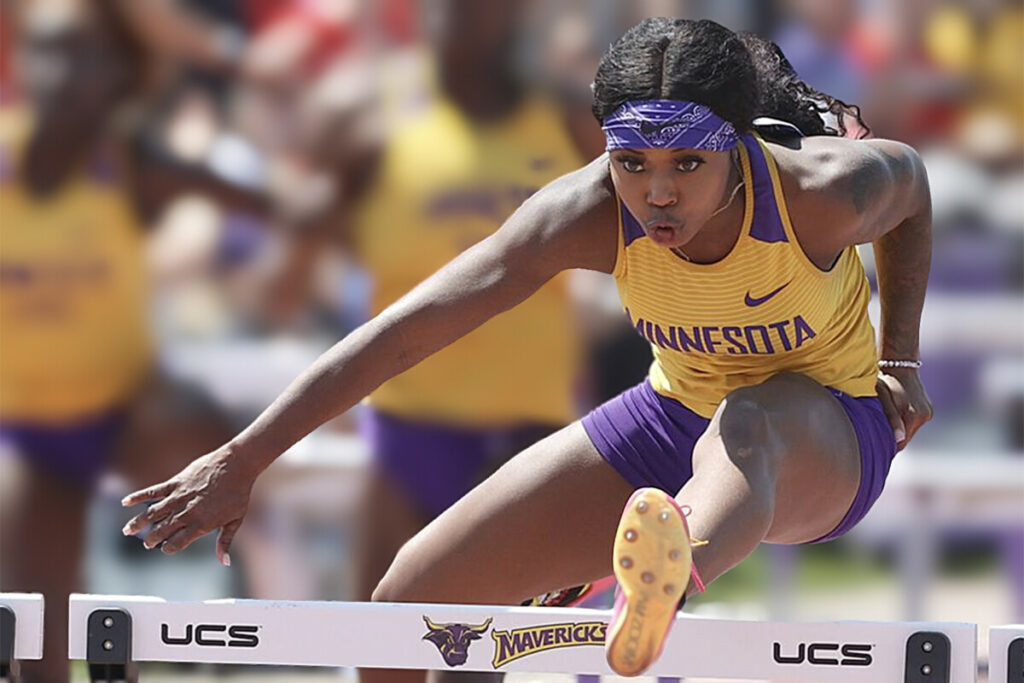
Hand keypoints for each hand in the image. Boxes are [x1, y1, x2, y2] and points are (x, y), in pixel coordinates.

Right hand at [121, 446, 255, 565]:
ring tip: (127, 531)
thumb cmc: (239, 493)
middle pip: (162, 530)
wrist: (237, 465)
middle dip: (152, 539)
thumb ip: (225, 542)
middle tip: (146, 543)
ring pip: (153, 513)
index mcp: (201, 525)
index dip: (168, 548)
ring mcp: (180, 497)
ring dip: (138, 523)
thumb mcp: (235, 520)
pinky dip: (138, 496)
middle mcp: (187, 513)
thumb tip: (224, 562)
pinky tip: (126, 502)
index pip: (177, 543)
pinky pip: (154, 491)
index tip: (164, 548)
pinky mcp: (176, 482)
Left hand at [875, 367, 933, 450]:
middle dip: (894, 435)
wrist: (900, 366)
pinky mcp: (929, 410)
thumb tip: (898, 441)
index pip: (901, 443)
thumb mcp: (883, 399)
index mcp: (913, 415)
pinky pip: (915, 422)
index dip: (889, 444)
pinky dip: (906, 421)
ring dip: (900, 427)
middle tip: (879, 425)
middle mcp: (924, 415)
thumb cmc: (886, 382)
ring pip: (911, 430)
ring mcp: (928, 413)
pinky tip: (898, 410)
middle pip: (907, 437)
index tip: (878, 441)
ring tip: (889, 414)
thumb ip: (891, 420)